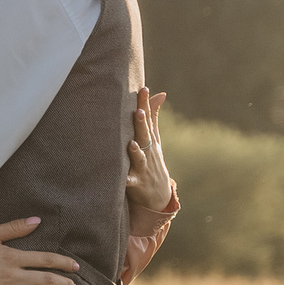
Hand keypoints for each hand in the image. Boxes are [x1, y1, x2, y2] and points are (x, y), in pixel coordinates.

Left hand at [127, 89, 174, 213]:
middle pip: (145, 136)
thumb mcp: (155, 140)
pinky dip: (127, 180)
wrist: (158, 196)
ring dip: (136, 151)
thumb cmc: (152, 161)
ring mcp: (143, 168)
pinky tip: (122, 178)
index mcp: (150, 140)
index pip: (148, 119)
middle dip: (142, 123)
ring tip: (131, 143)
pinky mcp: (137, 183)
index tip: (143, 89)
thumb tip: (160, 94)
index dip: (145, 104)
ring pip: (139, 158)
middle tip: (138, 111)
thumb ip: (153, 117)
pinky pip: (131, 182)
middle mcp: (148, 151)